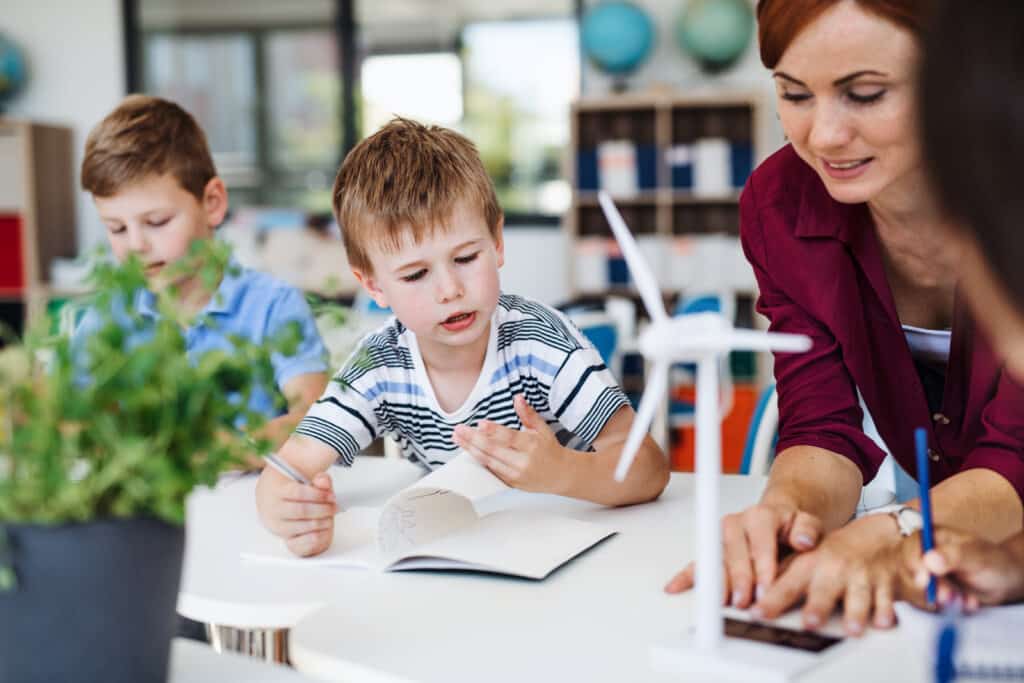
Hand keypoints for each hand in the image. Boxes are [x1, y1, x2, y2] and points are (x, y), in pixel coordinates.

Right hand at [256, 467, 337, 556]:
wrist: (277, 505)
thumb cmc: (295, 493)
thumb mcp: (308, 481)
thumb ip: (320, 479)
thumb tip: (324, 481)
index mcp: (277, 491)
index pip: (299, 492)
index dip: (319, 495)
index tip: (332, 496)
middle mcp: (274, 510)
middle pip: (301, 510)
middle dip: (322, 509)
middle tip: (334, 507)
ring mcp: (278, 527)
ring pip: (303, 527)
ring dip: (322, 522)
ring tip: (330, 517)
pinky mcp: (286, 541)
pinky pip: (304, 543)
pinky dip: (318, 536)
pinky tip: (324, 528)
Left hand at [452, 394, 568, 493]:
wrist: (561, 475)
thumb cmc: (550, 450)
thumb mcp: (542, 429)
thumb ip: (527, 414)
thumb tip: (517, 398)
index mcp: (532, 445)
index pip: (509, 437)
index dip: (493, 430)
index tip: (480, 423)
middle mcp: (523, 461)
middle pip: (494, 449)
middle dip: (473, 439)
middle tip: (459, 430)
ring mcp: (516, 474)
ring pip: (489, 461)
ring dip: (470, 449)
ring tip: (457, 439)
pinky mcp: (511, 483)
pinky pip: (491, 471)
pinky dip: (478, 460)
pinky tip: (468, 451)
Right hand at [665, 500, 822, 609]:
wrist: (780, 520)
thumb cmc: (793, 527)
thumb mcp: (809, 524)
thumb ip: (807, 530)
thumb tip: (803, 540)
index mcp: (760, 515)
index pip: (759, 542)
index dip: (762, 566)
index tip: (766, 588)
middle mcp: (737, 524)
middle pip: (734, 553)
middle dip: (739, 579)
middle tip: (744, 601)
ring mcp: (722, 538)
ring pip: (716, 560)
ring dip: (716, 581)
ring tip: (718, 601)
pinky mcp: (714, 551)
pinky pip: (698, 563)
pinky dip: (687, 576)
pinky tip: (676, 586)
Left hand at [753, 513, 902, 635]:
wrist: (876, 537)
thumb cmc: (836, 554)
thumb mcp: (806, 560)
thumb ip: (782, 578)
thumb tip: (749, 596)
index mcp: (810, 564)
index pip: (786, 584)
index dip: (772, 600)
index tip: (758, 613)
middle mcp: (834, 570)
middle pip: (823, 590)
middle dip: (817, 606)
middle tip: (809, 623)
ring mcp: (860, 577)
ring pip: (858, 596)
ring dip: (855, 612)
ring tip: (852, 628)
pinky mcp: (885, 585)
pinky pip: (888, 599)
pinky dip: (887, 610)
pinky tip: (883, 621)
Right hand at [911, 527, 1023, 607]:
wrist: (1005, 583)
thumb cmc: (994, 562)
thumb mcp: (978, 556)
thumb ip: (954, 556)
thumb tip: (928, 560)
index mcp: (931, 537)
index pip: (911, 547)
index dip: (913, 563)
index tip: (923, 580)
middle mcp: (923, 554)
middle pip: (908, 570)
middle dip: (928, 587)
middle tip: (948, 596)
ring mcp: (926, 574)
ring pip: (915, 589)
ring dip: (938, 599)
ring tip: (963, 599)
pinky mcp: (930, 592)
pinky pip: (926, 603)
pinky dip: (946, 608)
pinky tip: (965, 602)